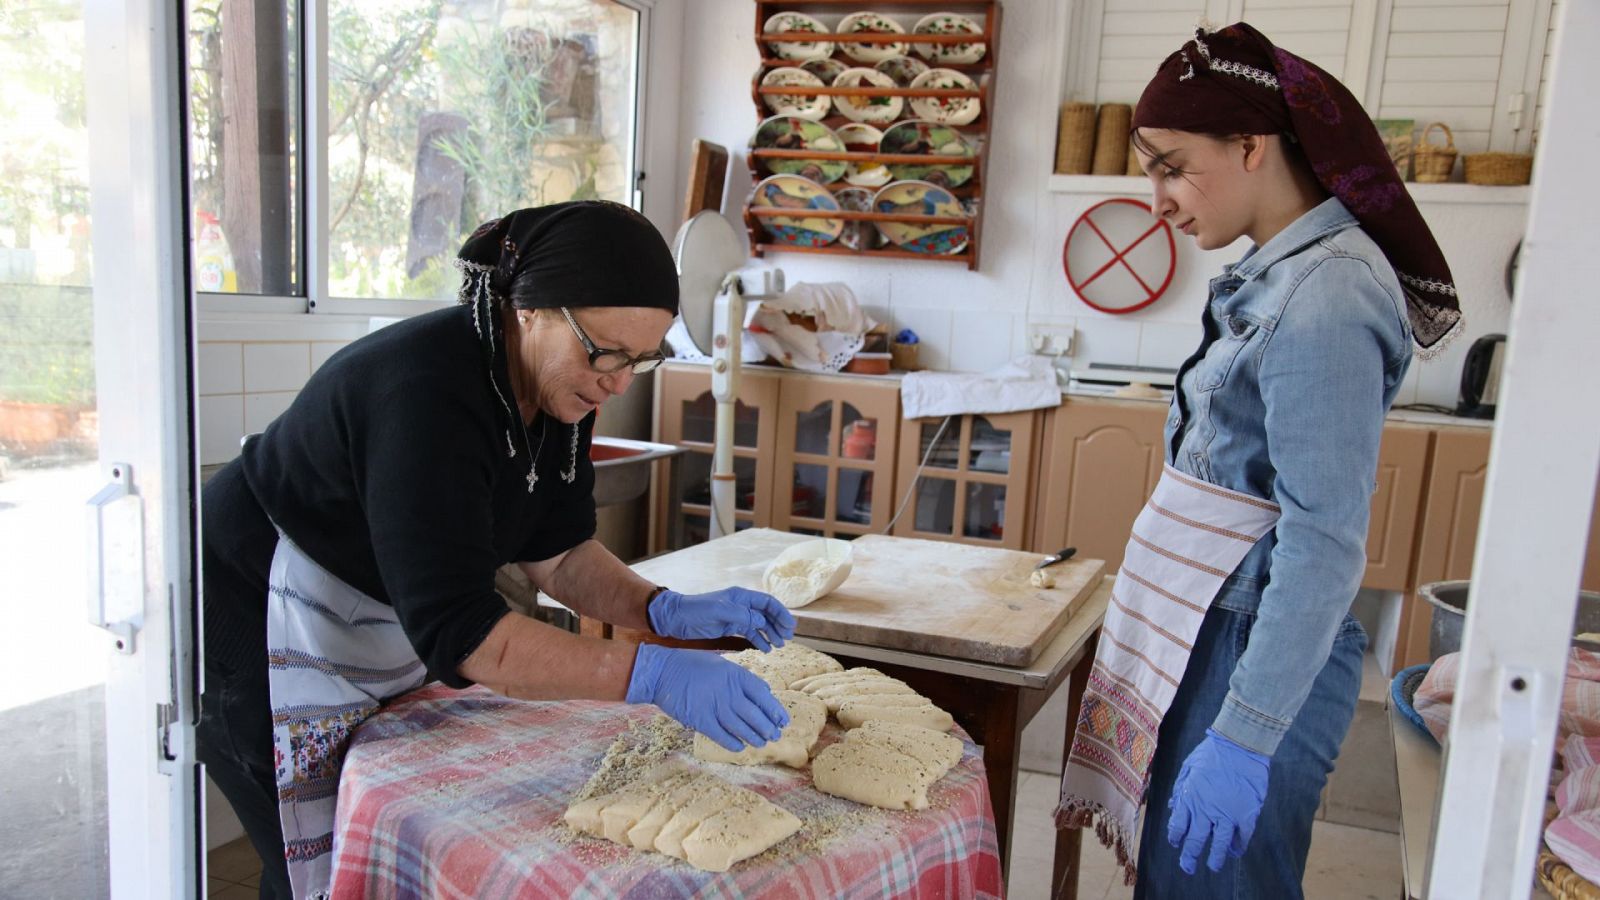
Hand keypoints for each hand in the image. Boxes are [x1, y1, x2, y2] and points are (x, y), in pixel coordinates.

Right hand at [625, 644, 790, 751]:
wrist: (663, 672)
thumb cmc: (693, 666)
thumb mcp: (722, 664)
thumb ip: (743, 678)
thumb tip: (765, 691)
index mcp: (735, 675)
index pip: (762, 695)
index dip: (775, 710)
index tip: (783, 721)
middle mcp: (728, 691)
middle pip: (754, 715)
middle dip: (767, 728)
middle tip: (774, 736)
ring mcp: (714, 706)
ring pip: (740, 727)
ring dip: (754, 737)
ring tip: (762, 743)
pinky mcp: (700, 720)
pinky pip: (721, 736)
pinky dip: (733, 743)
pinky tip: (740, 747)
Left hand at [648, 587, 796, 651]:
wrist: (674, 618)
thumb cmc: (695, 611)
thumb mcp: (718, 611)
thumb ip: (741, 615)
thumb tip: (761, 620)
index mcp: (740, 596)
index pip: (767, 602)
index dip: (780, 613)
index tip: (789, 626)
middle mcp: (741, 605)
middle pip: (767, 614)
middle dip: (778, 625)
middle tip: (787, 639)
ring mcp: (735, 616)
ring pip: (760, 624)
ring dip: (770, 634)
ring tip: (778, 646)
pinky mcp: (729, 627)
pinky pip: (749, 634)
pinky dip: (759, 641)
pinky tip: (765, 649)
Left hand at [1166, 728, 1270, 873]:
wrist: (1240, 744)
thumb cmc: (1212, 753)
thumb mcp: (1188, 767)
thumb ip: (1180, 788)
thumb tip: (1171, 806)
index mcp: (1190, 798)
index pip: (1178, 826)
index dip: (1176, 837)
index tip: (1176, 843)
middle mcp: (1207, 810)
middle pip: (1196, 840)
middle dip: (1189, 857)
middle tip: (1187, 868)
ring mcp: (1228, 814)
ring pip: (1219, 844)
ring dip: (1215, 858)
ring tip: (1213, 866)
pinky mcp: (1247, 814)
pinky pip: (1242, 836)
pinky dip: (1238, 846)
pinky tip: (1235, 851)